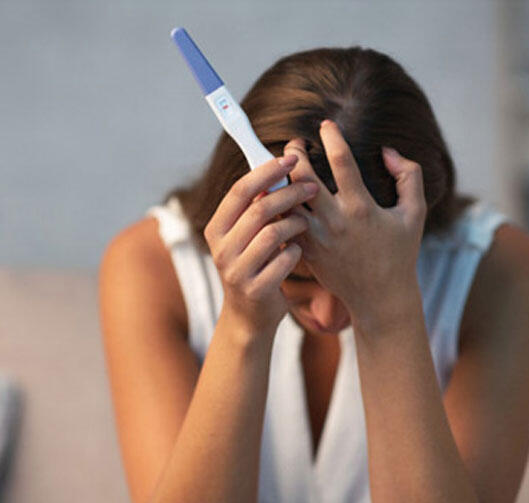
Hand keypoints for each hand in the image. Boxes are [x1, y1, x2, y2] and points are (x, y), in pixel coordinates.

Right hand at [204, 154, 319, 334]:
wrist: (249, 317)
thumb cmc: (254, 266)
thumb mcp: (246, 237)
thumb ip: (255, 209)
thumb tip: (278, 169)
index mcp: (216, 229)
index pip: (239, 191)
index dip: (265, 172)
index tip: (290, 158)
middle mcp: (221, 249)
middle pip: (258, 209)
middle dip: (289, 193)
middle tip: (312, 187)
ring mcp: (237, 271)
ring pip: (273, 234)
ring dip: (296, 223)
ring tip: (306, 223)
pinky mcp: (256, 289)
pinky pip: (285, 260)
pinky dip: (297, 252)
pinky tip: (300, 252)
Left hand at [283, 119, 426, 323]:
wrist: (380, 298)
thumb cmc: (399, 254)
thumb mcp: (414, 213)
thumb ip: (409, 176)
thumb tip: (387, 151)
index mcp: (361, 208)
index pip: (341, 160)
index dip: (331, 136)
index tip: (326, 125)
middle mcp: (334, 221)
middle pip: (302, 177)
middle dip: (294, 153)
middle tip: (294, 144)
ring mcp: (316, 238)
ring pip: (286, 200)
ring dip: (281, 179)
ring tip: (282, 167)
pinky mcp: (305, 250)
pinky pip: (283, 222)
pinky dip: (276, 206)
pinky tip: (277, 194)